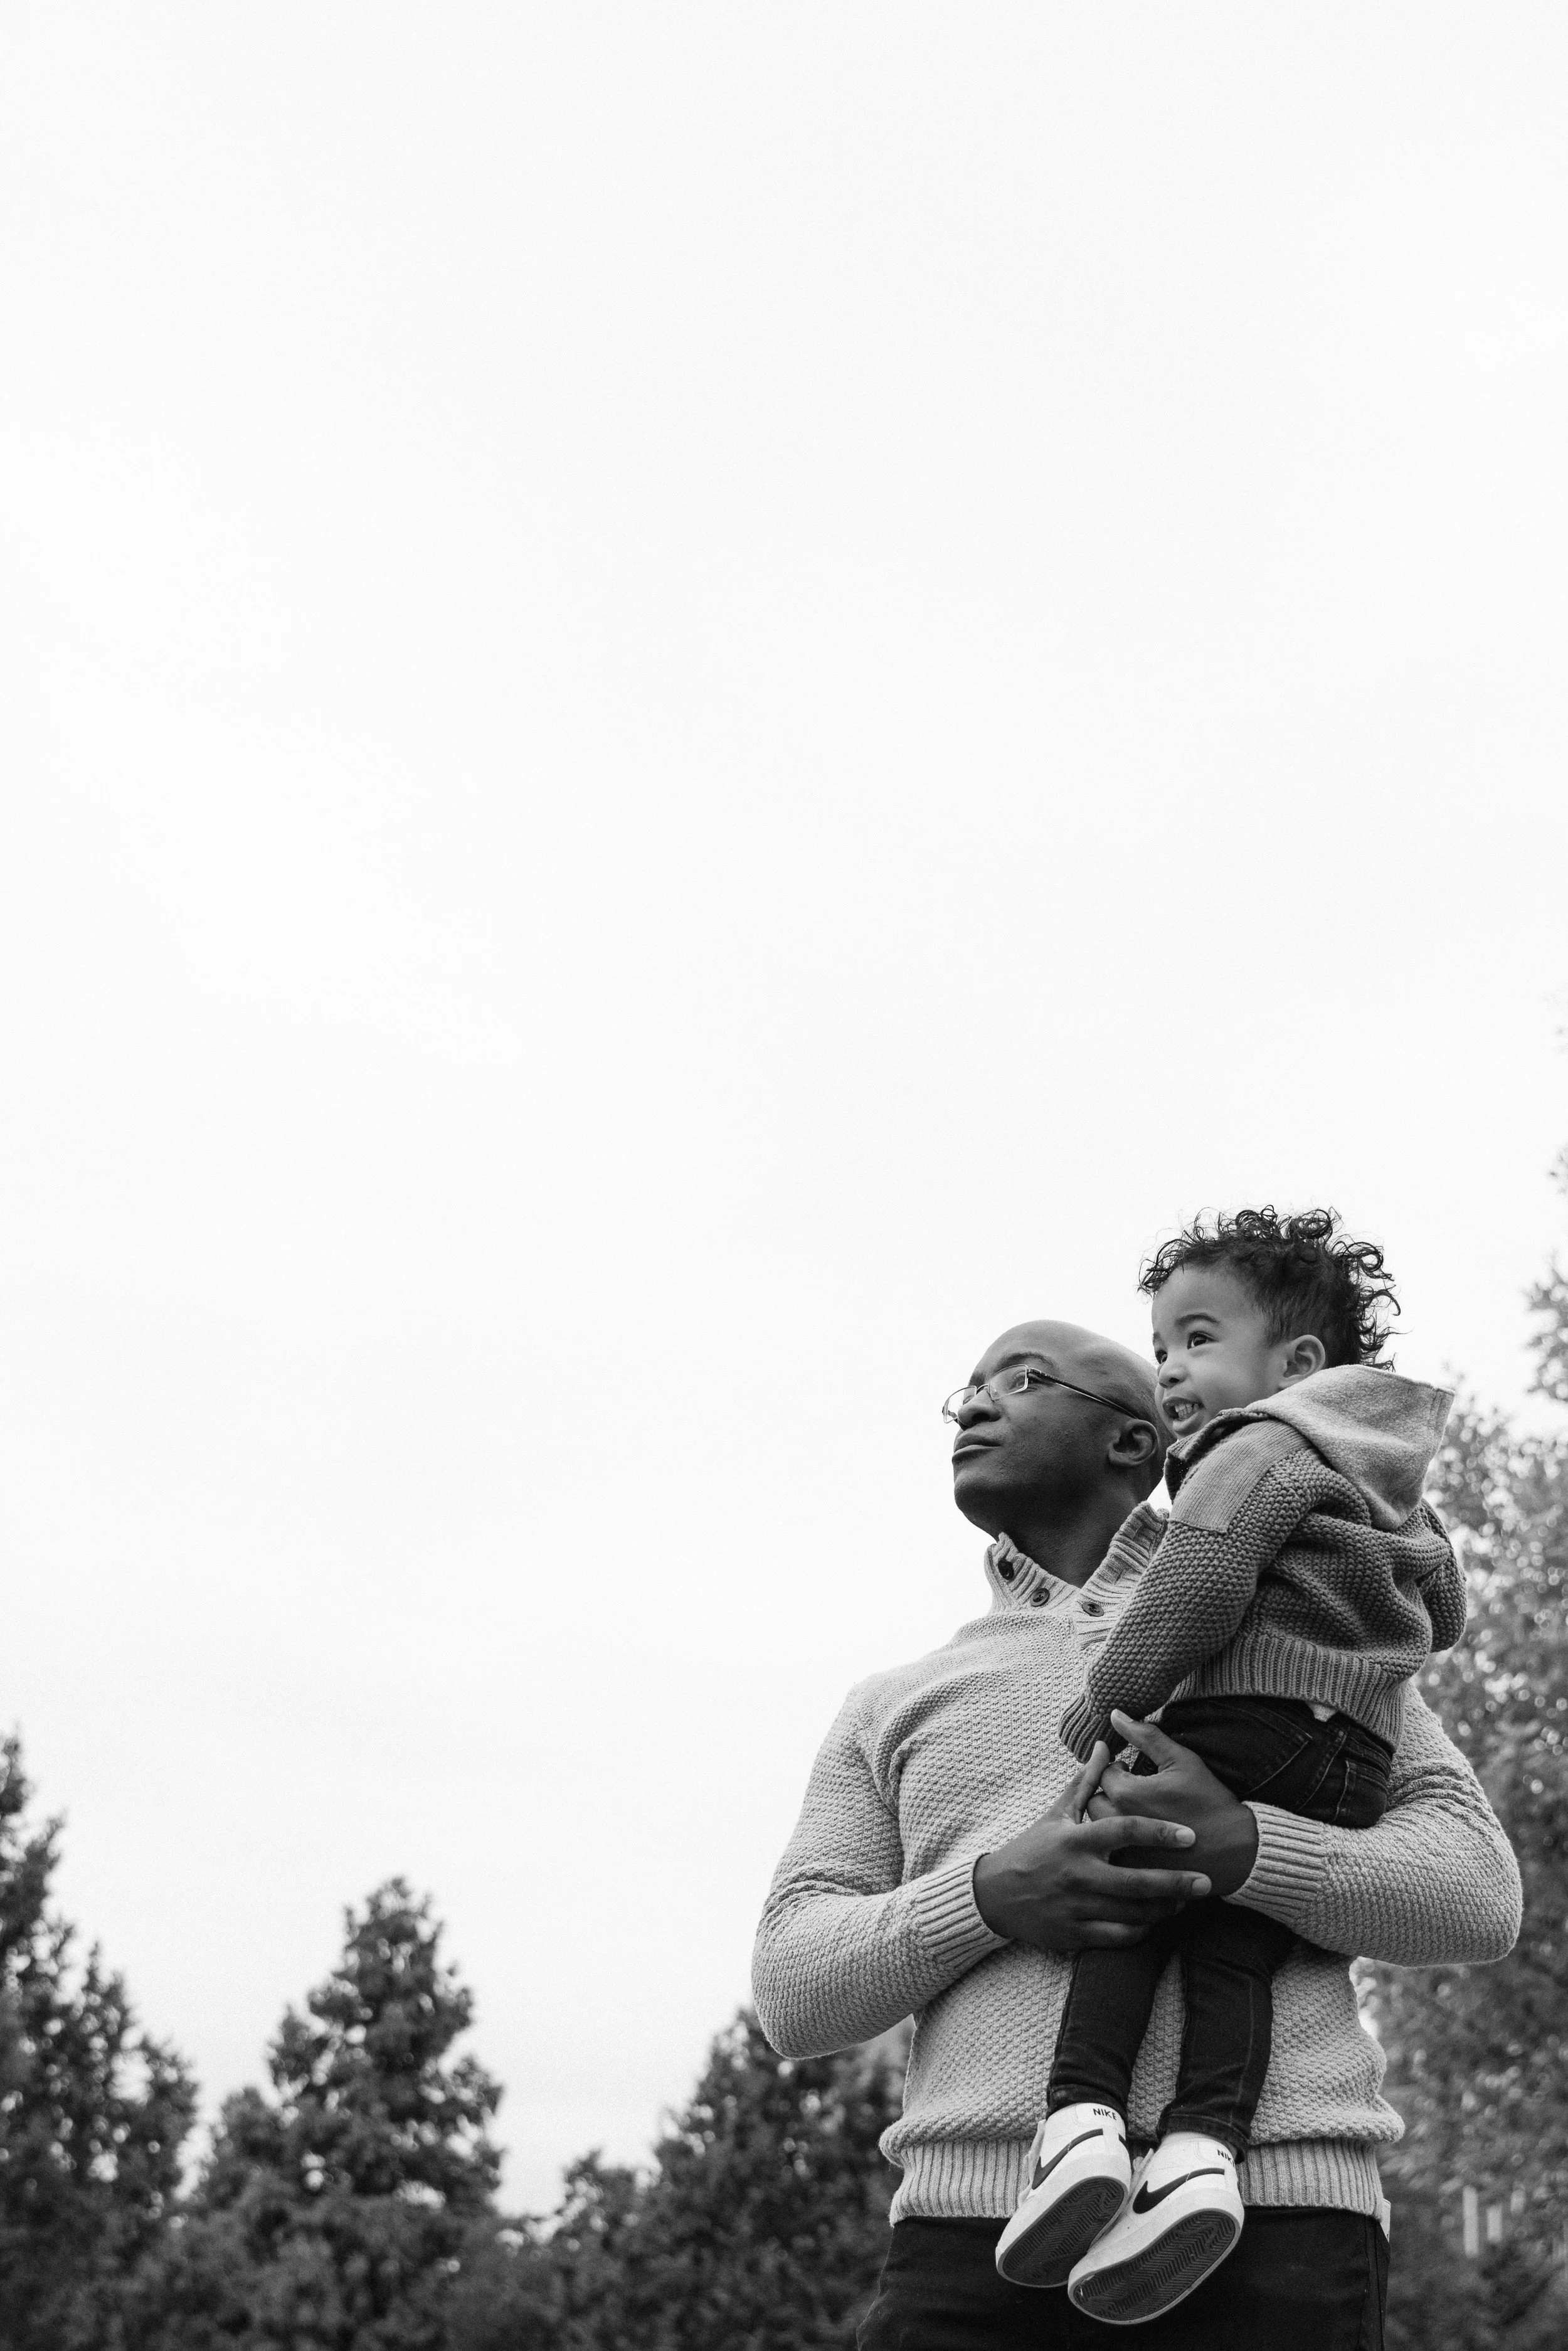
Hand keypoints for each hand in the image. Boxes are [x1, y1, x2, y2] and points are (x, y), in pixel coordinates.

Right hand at [972, 1749, 1211, 1951]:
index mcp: (1076, 1840)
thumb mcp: (1057, 1813)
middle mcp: (1078, 1874)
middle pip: (1137, 1880)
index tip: (1190, 1835)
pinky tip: (1156, 1921)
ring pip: (1132, 1913)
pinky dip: (1141, 1930)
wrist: (994, 1894)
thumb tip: (1106, 1744)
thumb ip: (1086, 1781)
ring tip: (1186, 1902)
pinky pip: (1117, 1937)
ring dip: (1164, 1909)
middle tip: (1206, 1882)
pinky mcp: (1074, 1934)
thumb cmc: (1032, 1848)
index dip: (1160, 1832)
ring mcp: (1077, 1906)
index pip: (1125, 1831)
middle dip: (1176, 1882)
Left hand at [1085, 1711, 1258, 1898]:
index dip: (1120, 1771)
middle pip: (1094, 1803)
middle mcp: (1119, 1825)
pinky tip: (1141, 1843)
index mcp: (1128, 1794)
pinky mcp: (1133, 1876)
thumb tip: (1115, 1713)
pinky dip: (1120, 1848)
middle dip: (1110, 1796)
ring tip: (1137, 1818)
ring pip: (1100, 1832)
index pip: (1103, 1774)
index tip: (1136, 1774)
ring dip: (1112, 1821)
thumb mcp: (1181, 1761)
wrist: (1237, 1851)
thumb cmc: (1210, 1801)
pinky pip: (1113, 1857)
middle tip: (1135, 1796)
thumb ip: (1145, 1735)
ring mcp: (1124, 1854)